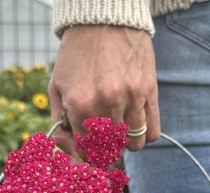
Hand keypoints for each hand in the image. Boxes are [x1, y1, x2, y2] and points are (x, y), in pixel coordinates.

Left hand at [48, 25, 159, 157]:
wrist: (103, 19)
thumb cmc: (76, 55)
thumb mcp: (57, 86)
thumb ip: (59, 121)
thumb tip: (70, 150)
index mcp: (80, 104)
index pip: (86, 151)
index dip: (87, 154)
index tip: (89, 148)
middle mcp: (106, 103)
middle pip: (109, 152)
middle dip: (105, 151)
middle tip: (103, 141)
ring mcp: (130, 97)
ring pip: (133, 145)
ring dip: (126, 144)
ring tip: (120, 131)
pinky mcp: (149, 91)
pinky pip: (152, 132)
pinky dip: (144, 136)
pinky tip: (135, 125)